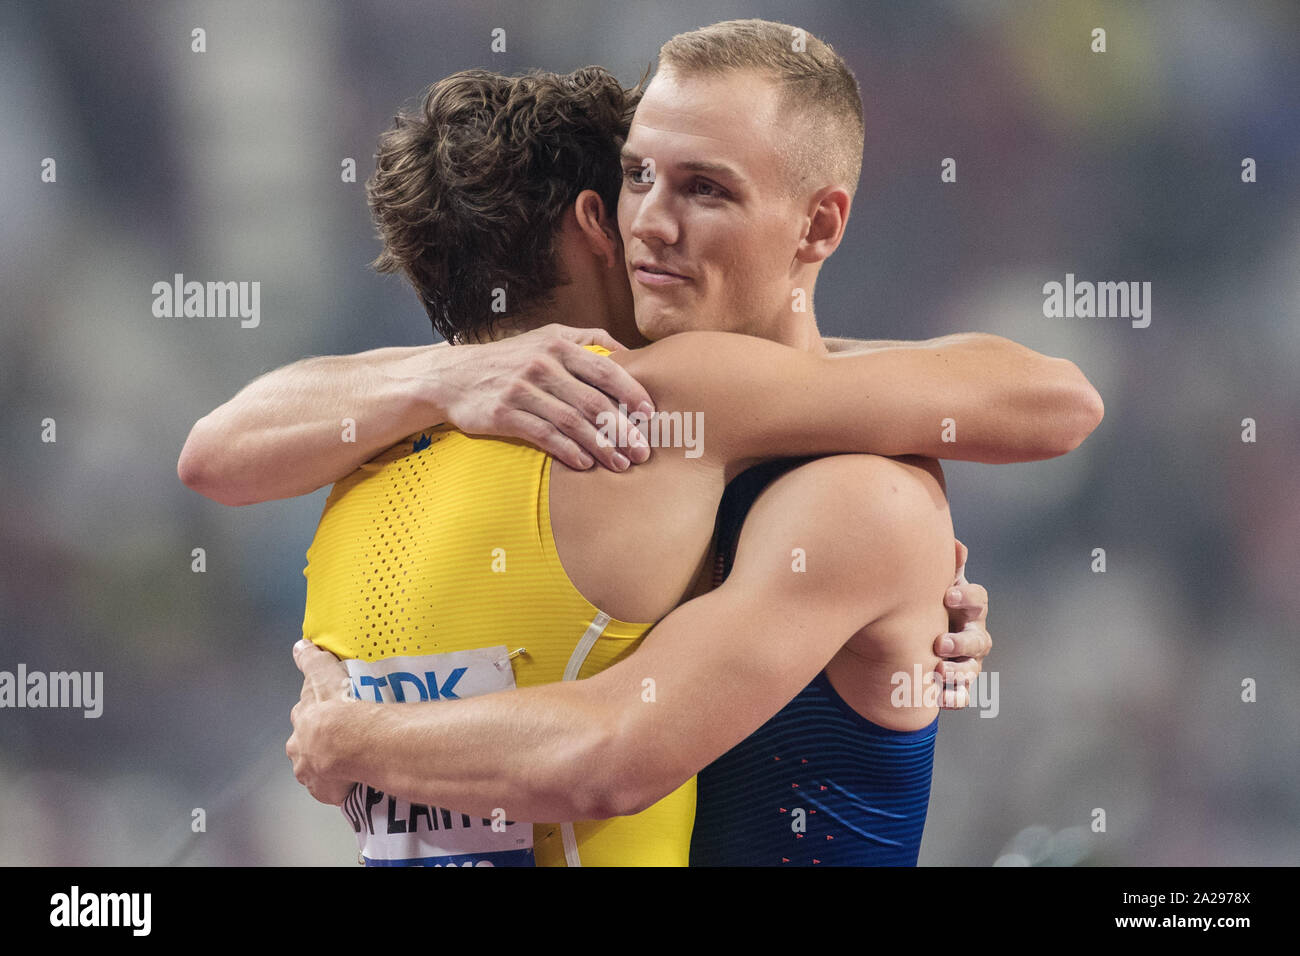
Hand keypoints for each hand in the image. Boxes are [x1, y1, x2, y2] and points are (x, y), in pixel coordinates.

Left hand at [286, 640, 355, 805]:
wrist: (350, 743)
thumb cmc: (338, 708)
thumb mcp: (323, 675)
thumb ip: (311, 660)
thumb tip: (299, 646)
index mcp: (301, 724)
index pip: (305, 719)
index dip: (317, 716)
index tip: (331, 715)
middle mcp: (300, 751)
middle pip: (309, 746)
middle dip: (321, 744)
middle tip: (345, 738)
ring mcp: (313, 775)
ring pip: (320, 769)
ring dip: (332, 765)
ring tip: (355, 759)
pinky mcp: (328, 793)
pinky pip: (335, 788)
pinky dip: (344, 784)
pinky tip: (359, 777)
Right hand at [432, 324, 655, 471]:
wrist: (452, 376)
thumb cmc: (509, 358)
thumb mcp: (546, 336)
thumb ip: (588, 339)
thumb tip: (630, 351)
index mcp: (558, 344)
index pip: (605, 369)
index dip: (631, 392)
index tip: (650, 414)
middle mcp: (542, 365)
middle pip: (593, 400)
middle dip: (623, 428)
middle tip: (643, 450)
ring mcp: (522, 390)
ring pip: (572, 422)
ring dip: (601, 446)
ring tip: (621, 464)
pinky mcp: (504, 414)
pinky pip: (545, 436)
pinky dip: (569, 452)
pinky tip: (586, 464)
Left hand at [933, 539, 990, 708]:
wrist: (925, 635)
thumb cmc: (935, 605)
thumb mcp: (939, 585)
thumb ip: (949, 568)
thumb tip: (956, 544)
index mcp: (971, 609)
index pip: (979, 601)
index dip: (967, 597)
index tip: (948, 595)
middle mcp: (975, 636)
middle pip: (979, 641)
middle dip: (961, 643)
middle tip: (941, 644)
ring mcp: (969, 662)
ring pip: (972, 670)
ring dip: (958, 672)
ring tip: (939, 671)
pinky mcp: (959, 684)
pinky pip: (962, 695)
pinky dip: (953, 698)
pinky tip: (939, 699)